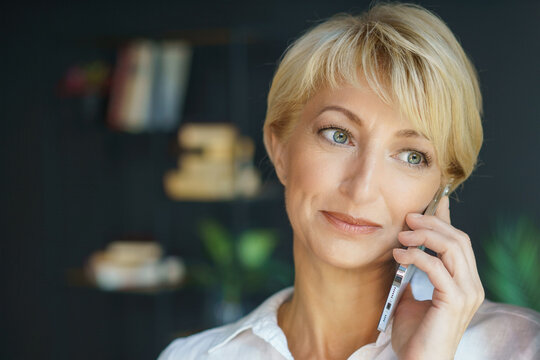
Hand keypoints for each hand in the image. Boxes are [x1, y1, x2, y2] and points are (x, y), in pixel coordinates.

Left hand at [390, 196, 484, 359]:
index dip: (445, 219)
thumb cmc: (414, 334)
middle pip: (458, 239)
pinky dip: (416, 256)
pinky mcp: (455, 301)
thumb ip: (416, 273)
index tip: (431, 202)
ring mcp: (467, 293)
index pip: (460, 242)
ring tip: (402, 236)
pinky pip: (437, 267)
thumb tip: (407, 249)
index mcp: (464, 282)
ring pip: (453, 247)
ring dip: (424, 235)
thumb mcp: (413, 294)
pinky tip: (398, 255)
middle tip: (407, 218)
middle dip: (432, 223)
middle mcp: (471, 285)